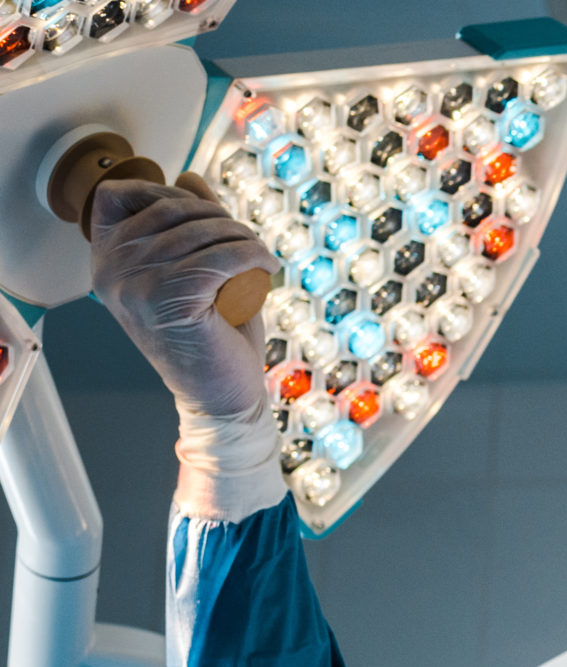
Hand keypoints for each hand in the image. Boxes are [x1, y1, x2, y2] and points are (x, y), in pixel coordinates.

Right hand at [89, 175, 276, 422]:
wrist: (221, 395)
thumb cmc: (212, 332)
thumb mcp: (197, 267)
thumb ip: (190, 223)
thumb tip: (188, 177)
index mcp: (104, 259)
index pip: (116, 194)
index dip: (163, 191)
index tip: (204, 214)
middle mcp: (109, 269)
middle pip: (166, 207)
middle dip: (217, 215)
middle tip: (248, 241)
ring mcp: (133, 284)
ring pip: (199, 231)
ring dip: (242, 237)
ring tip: (261, 257)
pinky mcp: (169, 299)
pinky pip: (221, 256)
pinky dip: (252, 255)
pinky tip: (268, 267)